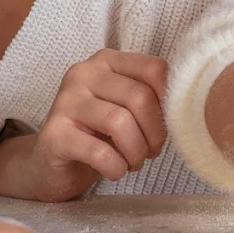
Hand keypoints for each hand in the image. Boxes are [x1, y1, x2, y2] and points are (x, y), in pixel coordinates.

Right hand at [0, 49, 167, 201]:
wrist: (49, 164)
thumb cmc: (97, 134)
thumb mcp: (127, 109)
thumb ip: (150, 98)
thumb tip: (183, 106)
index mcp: (107, 61)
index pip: (155, 68)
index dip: (170, 101)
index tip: (168, 125)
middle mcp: (83, 73)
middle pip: (140, 97)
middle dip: (155, 132)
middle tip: (152, 152)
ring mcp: (64, 102)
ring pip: (120, 122)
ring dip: (136, 151)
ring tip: (134, 163)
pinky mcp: (53, 135)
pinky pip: (98, 151)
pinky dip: (116, 166)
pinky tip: (115, 171)